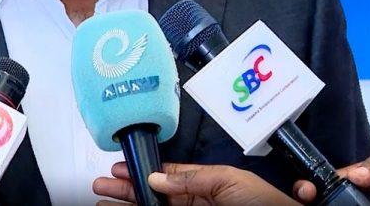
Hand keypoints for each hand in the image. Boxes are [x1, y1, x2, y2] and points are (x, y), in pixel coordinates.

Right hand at [94, 161, 296, 205]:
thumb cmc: (267, 204)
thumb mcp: (229, 180)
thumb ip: (192, 178)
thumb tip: (159, 176)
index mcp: (207, 184)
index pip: (165, 177)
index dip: (141, 172)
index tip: (120, 168)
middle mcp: (197, 202)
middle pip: (152, 195)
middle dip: (126, 189)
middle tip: (102, 185)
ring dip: (127, 205)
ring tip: (103, 201)